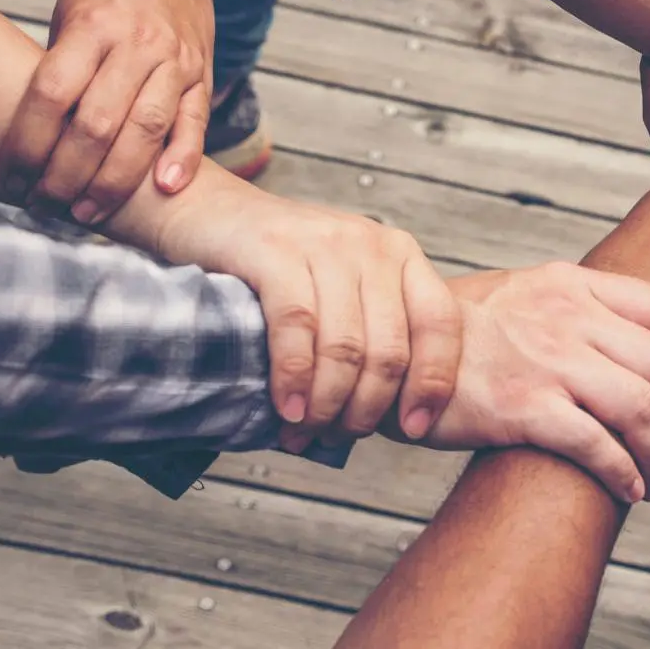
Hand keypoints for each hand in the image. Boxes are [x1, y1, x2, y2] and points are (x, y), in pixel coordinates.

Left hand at [0, 0, 211, 222]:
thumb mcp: (72, 15)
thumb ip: (63, 71)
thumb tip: (32, 143)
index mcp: (94, 25)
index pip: (52, 95)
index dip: (27, 144)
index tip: (12, 177)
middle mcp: (138, 43)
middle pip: (96, 123)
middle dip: (65, 176)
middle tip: (45, 206)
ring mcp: (176, 59)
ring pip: (145, 131)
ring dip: (113, 182)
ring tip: (88, 213)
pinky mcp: (203, 73)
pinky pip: (195, 122)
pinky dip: (183, 159)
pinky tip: (165, 189)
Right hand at [144, 165, 462, 447]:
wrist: (209, 212)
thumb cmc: (281, 264)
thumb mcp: (342, 287)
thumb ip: (371, 332)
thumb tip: (389, 416)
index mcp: (400, 255)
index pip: (440, 323)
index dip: (433, 382)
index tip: (414, 428)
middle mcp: (372, 245)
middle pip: (390, 348)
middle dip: (366, 409)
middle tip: (339, 437)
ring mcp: (326, 244)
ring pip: (346, 346)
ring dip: (327, 404)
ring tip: (306, 432)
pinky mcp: (276, 251)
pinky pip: (297, 327)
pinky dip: (294, 378)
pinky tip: (286, 409)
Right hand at [386, 263, 649, 503]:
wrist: (396, 350)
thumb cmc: (463, 333)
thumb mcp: (528, 292)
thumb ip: (581, 308)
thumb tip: (638, 344)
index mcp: (574, 284)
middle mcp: (568, 316)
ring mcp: (546, 361)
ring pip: (641, 408)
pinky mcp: (521, 407)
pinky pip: (597, 445)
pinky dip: (624, 473)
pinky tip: (628, 489)